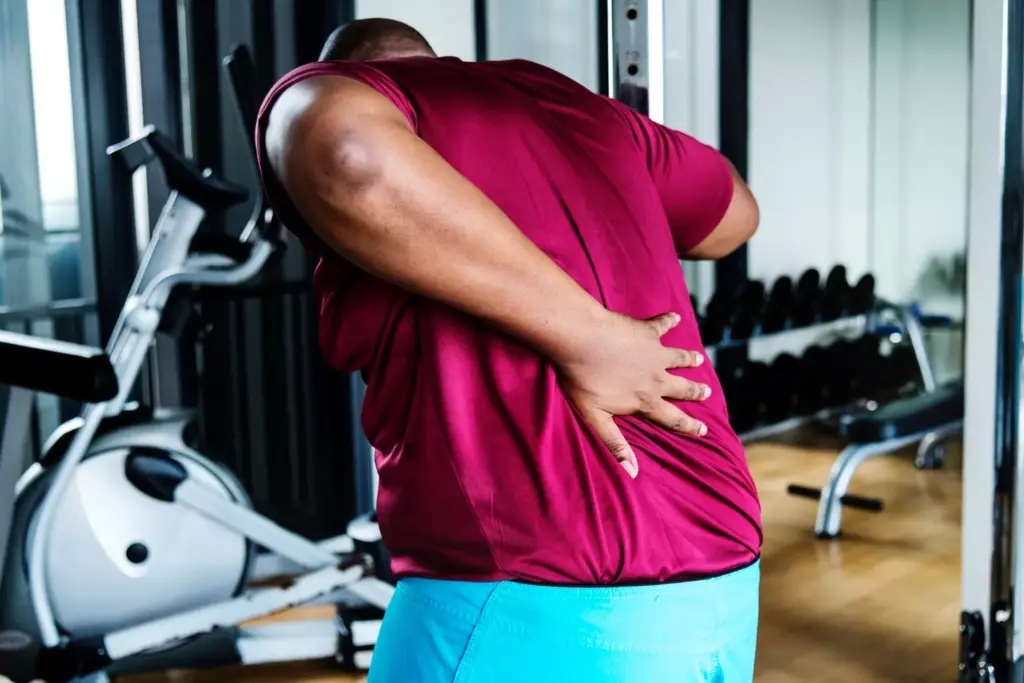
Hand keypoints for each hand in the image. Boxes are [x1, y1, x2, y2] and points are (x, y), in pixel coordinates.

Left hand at [556, 311, 710, 477]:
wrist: (580, 339)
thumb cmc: (581, 379)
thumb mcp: (595, 418)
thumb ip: (616, 444)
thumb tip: (632, 473)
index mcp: (645, 401)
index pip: (673, 419)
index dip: (690, 426)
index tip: (704, 429)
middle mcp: (656, 378)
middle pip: (682, 388)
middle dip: (695, 392)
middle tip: (707, 392)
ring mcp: (654, 353)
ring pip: (679, 358)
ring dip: (689, 359)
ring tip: (698, 359)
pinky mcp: (647, 330)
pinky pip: (663, 324)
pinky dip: (669, 321)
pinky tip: (675, 317)